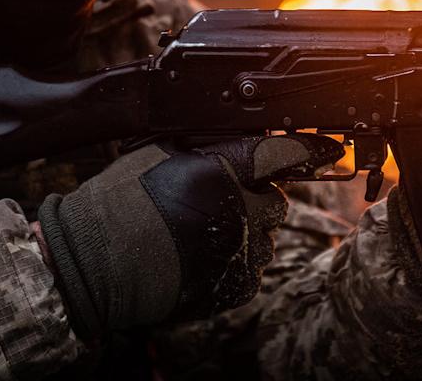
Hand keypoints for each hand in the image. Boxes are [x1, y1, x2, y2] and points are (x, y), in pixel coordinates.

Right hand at [37, 133, 343, 337]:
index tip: (329, 149)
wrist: (93, 263)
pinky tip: (199, 252)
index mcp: (216, 173)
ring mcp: (236, 254)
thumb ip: (207, 143)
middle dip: (254, 196)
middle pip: (275, 199)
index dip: (309, 149)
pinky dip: (235, 258)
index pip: (279, 155)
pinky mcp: (233, 286)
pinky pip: (252, 266)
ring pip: (266, 235)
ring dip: (246, 229)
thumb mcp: (157, 152)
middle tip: (214, 198)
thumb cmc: (117, 202)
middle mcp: (235, 214)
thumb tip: (246, 134)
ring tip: (199, 230)